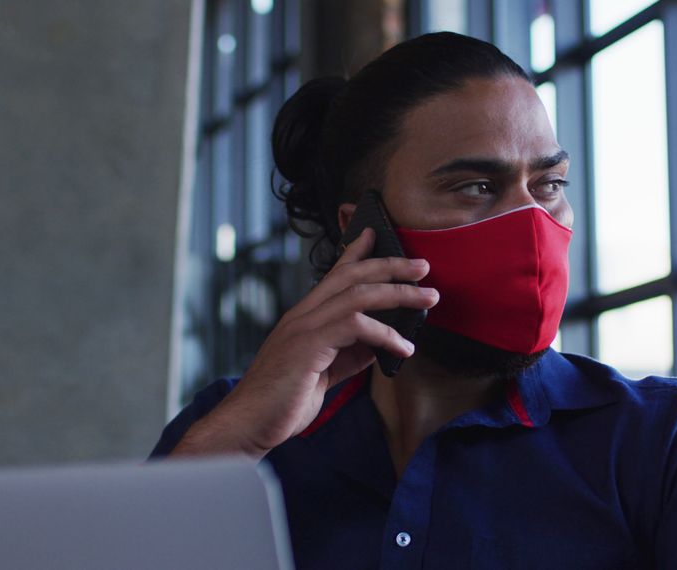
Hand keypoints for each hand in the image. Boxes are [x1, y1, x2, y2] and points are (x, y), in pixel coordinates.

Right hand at [173, 228, 438, 458]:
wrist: (248, 424)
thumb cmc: (282, 402)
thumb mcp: (325, 373)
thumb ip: (350, 354)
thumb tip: (379, 345)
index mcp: (304, 318)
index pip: (333, 275)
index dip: (355, 252)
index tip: (375, 234)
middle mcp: (302, 315)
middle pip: (351, 275)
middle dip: (390, 266)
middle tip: (423, 265)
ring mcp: (303, 327)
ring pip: (358, 294)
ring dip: (398, 293)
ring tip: (428, 298)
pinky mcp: (308, 346)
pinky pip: (355, 326)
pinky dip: (385, 334)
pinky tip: (404, 348)